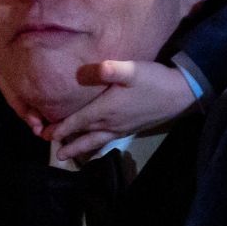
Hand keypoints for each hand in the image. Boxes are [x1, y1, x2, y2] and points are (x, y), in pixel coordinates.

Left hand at [45, 61, 196, 161]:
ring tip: (67, 155)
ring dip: (80, 148)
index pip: (78, 121)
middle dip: (68, 144)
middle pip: (85, 137)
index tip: (45, 134)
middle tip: (54, 153)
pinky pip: (108, 140)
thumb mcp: (131, 70)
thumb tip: (85, 71)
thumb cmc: (153, 80)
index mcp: (107, 110)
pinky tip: (95, 142)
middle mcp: (112, 123)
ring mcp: (122, 128)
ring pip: (96, 141)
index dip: (61, 129)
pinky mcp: (132, 128)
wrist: (181, 94)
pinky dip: (96, 144)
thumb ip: (108, 70)